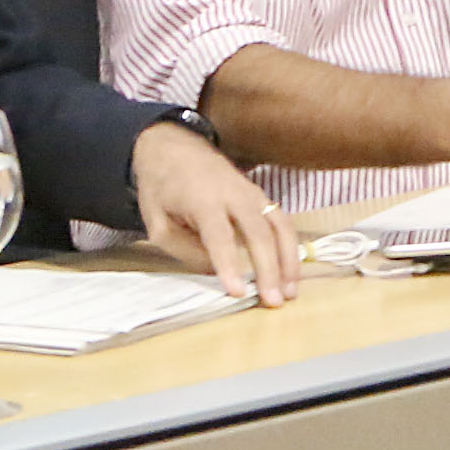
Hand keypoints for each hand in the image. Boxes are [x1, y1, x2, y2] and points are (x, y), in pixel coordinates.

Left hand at [129, 125, 298, 303]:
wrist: (174, 148)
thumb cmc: (162, 189)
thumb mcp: (158, 223)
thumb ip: (185, 249)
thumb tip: (217, 271)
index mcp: (202, 199)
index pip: (220, 236)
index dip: (230, 265)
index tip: (238, 292)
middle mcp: (234, 194)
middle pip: (259, 232)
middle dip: (269, 269)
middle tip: (274, 301)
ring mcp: (252, 192)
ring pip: (280, 225)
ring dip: (289, 260)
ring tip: (291, 291)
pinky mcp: (261, 195)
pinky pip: (282, 221)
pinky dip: (290, 247)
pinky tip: (291, 272)